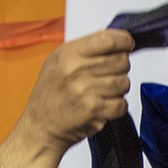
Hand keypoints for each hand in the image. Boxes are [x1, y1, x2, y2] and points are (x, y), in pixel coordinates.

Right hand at [0, 29, 134, 167]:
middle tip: (107, 76)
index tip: (127, 45)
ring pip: (124, 82)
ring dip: (118, 90)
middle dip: (120, 68)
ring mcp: (85, 90)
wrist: (40, 127)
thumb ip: (85, 50)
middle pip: (121, 61)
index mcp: (68, 53)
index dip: (124, 41)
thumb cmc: (50, 95)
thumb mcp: (58, 62)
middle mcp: (76, 70)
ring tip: (102, 93)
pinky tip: (103, 107)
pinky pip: (122, 104)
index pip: (108, 39)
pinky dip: (117, 107)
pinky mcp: (93, 110)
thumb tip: (116, 42)